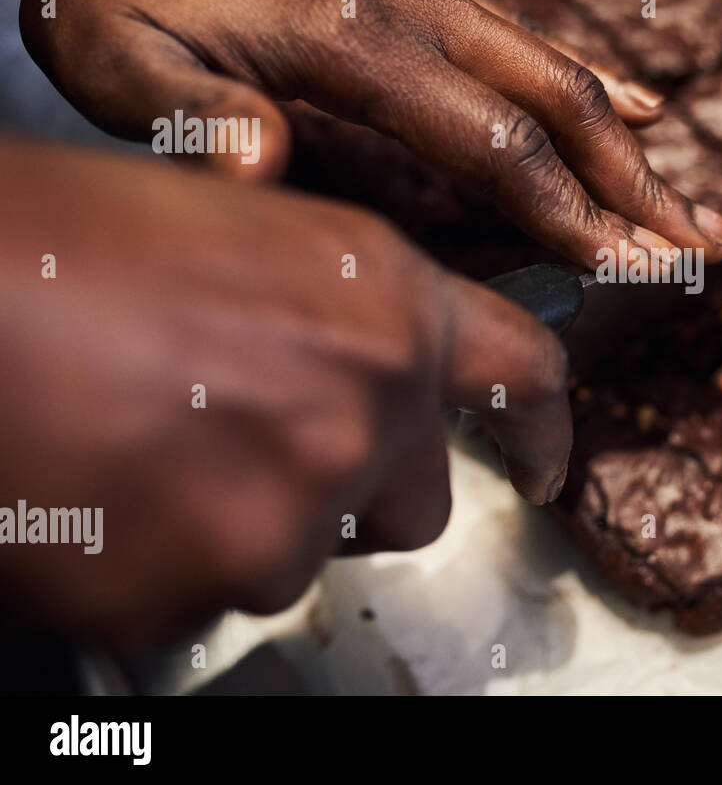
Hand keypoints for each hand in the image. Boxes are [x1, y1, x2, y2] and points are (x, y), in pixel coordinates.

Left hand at [0, 0, 721, 267]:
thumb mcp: (113, 59)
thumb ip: (188, 118)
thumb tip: (267, 173)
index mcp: (353, 37)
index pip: (493, 140)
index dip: (568, 211)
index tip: (632, 267)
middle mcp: (414, 6)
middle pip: (557, 103)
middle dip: (635, 186)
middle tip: (702, 249)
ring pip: (558, 68)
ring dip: (632, 143)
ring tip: (691, 205)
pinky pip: (526, 34)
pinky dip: (593, 78)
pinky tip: (637, 102)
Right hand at [0, 137, 571, 646]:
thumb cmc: (64, 242)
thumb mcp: (242, 230)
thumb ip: (338, 304)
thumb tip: (363, 357)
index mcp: (383, 306)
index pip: (523, 376)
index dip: (544, 427)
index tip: (547, 465)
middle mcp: (362, 414)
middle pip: (416, 498)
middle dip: (360, 485)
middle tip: (265, 442)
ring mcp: (283, 516)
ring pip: (306, 554)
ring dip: (250, 521)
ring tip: (151, 447)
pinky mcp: (192, 596)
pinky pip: (209, 601)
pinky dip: (168, 566)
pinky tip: (110, 495)